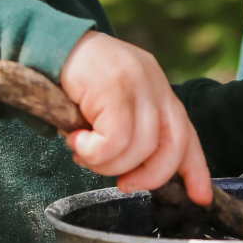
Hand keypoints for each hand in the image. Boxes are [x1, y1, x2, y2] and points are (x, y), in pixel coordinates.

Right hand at [58, 32, 213, 202]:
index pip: (186, 132)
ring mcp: (136, 81)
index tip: (200, 197)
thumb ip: (129, 130)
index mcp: (157, 88)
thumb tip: (136, 174)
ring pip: (140, 147)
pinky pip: (115, 140)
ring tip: (83, 152)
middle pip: (173, 144)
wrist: (43, 45)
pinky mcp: (114, 86)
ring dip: (107, 164)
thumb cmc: (73, 83)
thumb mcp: (111, 107)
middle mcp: (154, 82)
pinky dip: (94, 152)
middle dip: (150, 176)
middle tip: (124, 185)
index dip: (196, 169)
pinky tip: (76, 141)